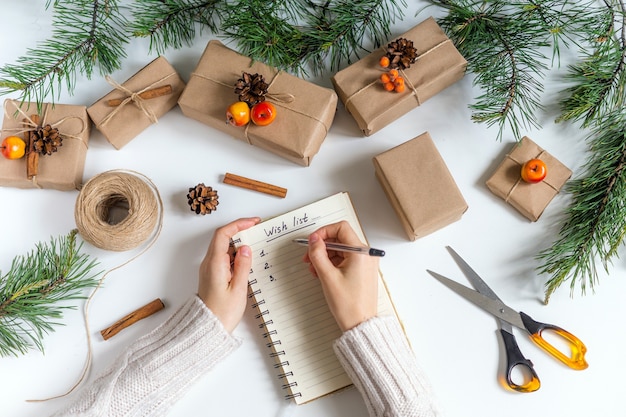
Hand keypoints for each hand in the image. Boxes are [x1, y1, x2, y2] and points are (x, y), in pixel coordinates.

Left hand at [198, 217, 259, 332]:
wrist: (207, 330)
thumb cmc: (222, 313)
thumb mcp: (238, 289)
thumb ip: (243, 266)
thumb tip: (246, 249)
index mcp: (214, 264)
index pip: (223, 234)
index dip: (238, 224)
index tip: (253, 222)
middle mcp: (209, 264)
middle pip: (222, 238)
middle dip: (240, 231)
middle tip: (257, 229)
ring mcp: (209, 269)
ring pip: (223, 248)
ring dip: (239, 244)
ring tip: (255, 246)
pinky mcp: (213, 275)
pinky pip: (224, 258)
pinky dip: (236, 254)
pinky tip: (247, 261)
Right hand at [304, 221, 378, 331]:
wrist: (360, 324)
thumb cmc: (349, 305)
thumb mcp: (327, 276)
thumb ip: (318, 254)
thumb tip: (314, 240)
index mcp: (361, 253)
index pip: (341, 228)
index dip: (324, 232)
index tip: (312, 241)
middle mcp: (366, 255)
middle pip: (340, 238)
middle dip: (322, 246)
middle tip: (309, 257)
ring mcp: (365, 263)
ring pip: (341, 250)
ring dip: (325, 256)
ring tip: (314, 270)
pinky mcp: (362, 271)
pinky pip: (345, 259)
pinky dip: (332, 263)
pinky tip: (322, 273)